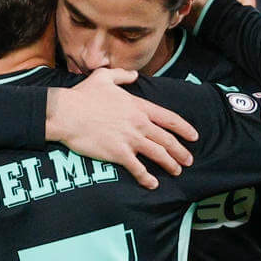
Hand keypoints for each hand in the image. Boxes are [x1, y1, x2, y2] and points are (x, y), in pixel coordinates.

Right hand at [45, 68, 197, 189]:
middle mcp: (139, 123)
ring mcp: (130, 139)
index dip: (184, 128)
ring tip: (177, 171)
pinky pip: (138, 168)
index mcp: (138, 106)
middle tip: (189, 160)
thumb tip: (134, 75)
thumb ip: (122, 76)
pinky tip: (153, 184)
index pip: (169, 118)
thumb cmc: (82, 95)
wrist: (66, 113)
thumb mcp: (103, 77)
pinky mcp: (118, 153)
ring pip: (158, 154)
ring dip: (170, 164)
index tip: (194, 136)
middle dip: (181, 151)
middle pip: (167, 139)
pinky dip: (147, 178)